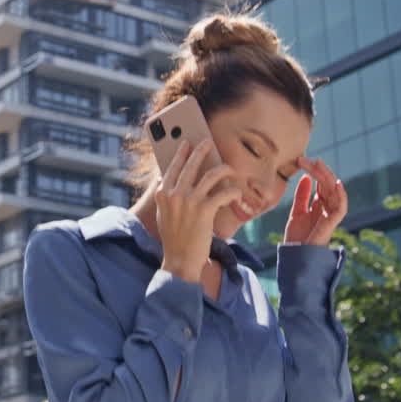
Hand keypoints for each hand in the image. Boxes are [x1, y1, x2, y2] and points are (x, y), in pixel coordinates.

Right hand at [155, 139, 241, 283]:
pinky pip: (223, 193)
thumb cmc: (173, 238)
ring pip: (211, 175)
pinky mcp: (205, 210)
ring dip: (223, 169)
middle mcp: (175, 194)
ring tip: (229, 168)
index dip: (181, 153)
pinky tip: (237, 195)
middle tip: (208, 142)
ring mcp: (190, 201)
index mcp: (163, 194)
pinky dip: (233, 192)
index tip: (187, 143)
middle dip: (201, 150)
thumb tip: (165, 179)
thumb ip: (165, 196)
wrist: (180, 260)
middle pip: (191, 165)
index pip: (172, 167)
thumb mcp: (163, 214)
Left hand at [283, 158, 347, 245]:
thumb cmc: (297, 238)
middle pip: (327, 185)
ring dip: (327, 177)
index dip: (314, 171)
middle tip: (306, 159)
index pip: (321, 184)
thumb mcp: (297, 212)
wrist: (294, 258)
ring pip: (334, 193)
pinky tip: (337, 184)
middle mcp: (327, 209)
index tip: (302, 160)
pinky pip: (340, 209)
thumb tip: (305, 177)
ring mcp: (329, 216)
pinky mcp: (330, 225)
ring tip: (318, 164)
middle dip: (319, 171)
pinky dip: (341, 196)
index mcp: (319, 206)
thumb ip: (302, 196)